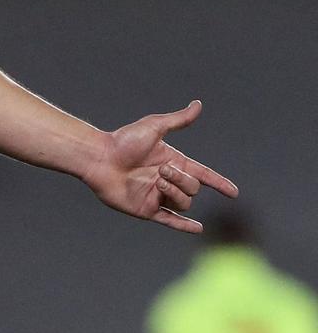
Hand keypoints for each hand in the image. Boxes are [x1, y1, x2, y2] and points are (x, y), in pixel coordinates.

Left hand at [82, 100, 237, 232]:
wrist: (99, 158)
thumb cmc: (122, 141)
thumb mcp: (154, 127)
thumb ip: (178, 120)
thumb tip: (197, 104)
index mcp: (174, 162)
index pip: (204, 175)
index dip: (219, 183)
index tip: (233, 192)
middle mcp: (167, 180)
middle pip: (192, 188)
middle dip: (182, 179)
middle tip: (160, 170)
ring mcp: (157, 196)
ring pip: (183, 203)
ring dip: (175, 192)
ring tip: (157, 181)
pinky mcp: (145, 209)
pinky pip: (169, 220)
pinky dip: (183, 226)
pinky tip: (198, 228)